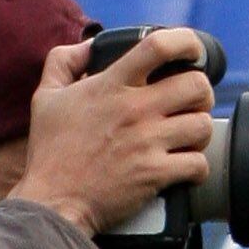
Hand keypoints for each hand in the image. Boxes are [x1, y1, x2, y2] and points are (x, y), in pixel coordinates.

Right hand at [9, 27, 214, 237]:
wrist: (51, 204)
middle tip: (190, 106)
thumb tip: (89, 46)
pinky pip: (198, 164)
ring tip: (186, 140)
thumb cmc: (49, 153)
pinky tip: (183, 170)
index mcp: (110, 86)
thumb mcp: (45, 99)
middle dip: (201, 95)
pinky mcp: (154, 174)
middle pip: (197, 86)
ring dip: (199, 133)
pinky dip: (196, 169)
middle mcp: (133, 110)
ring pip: (203, 125)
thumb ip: (64, 62)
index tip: (192, 53)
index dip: (187, 43)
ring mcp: (147, 142)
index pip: (160, 46)